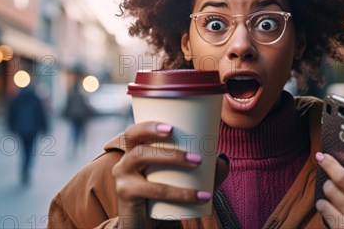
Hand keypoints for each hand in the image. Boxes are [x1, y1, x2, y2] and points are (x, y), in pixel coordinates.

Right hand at [112, 122, 229, 228]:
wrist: (145, 223)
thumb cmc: (163, 196)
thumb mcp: (182, 179)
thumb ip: (203, 170)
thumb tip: (221, 159)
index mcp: (135, 150)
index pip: (135, 131)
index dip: (149, 126)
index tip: (172, 127)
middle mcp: (124, 160)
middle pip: (136, 141)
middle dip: (160, 136)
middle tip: (184, 136)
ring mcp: (122, 177)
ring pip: (142, 159)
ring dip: (173, 158)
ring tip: (197, 161)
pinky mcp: (126, 194)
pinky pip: (154, 191)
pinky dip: (181, 193)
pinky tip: (200, 196)